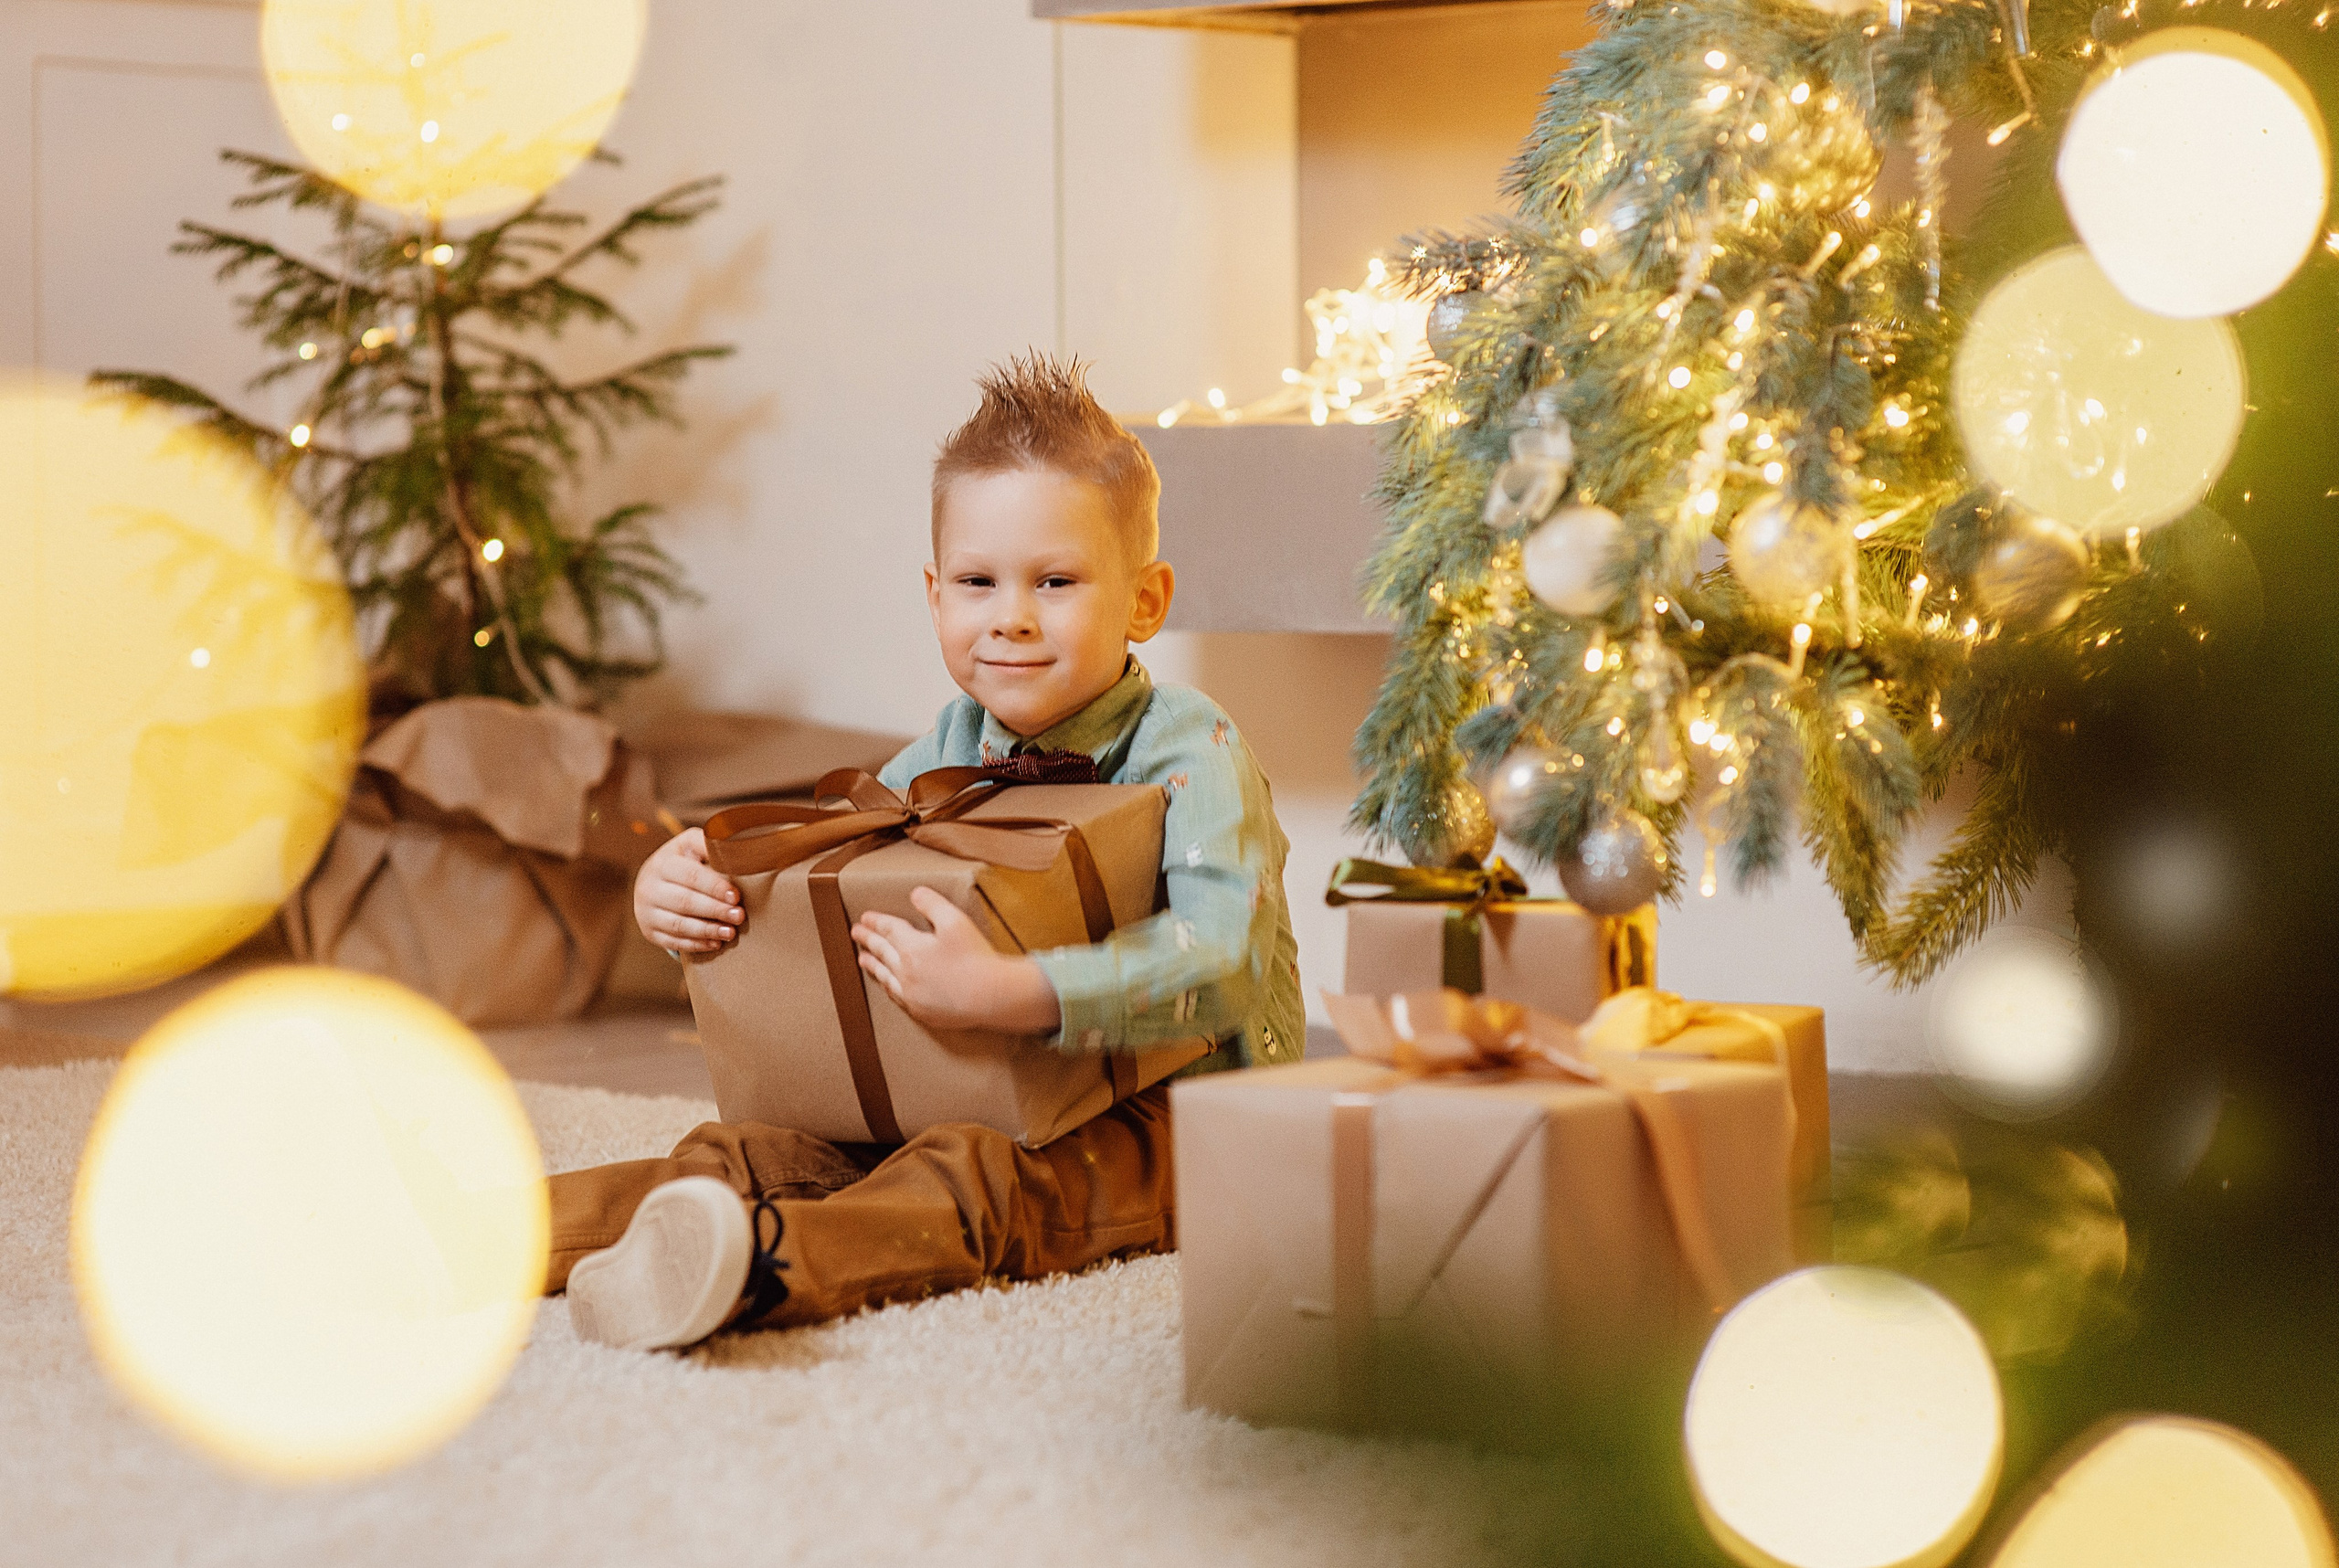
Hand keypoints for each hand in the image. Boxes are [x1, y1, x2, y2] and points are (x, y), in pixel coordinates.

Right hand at [633, 828, 743, 954]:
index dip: (714, 887)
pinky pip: (672, 941)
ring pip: (678, 924)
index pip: (691, 876)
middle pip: (685, 901)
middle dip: (715, 910)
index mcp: (663, 863)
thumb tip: (740, 851)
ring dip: (707, 930)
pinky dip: (696, 944)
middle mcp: (650, 887)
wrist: (652, 882)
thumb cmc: (683, 862)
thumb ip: (710, 846)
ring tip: (730, 932)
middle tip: (739, 916)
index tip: (736, 896)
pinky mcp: (650, 931)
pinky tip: (715, 943)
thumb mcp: (691, 846)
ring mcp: (646, 911)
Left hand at [853, 887, 1061, 1033]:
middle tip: (855, 934)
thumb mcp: (955, 920)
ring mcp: (912, 994)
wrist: (990, 996)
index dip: (876, 921)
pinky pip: (898, 997)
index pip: (888, 930)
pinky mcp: (923, 1011)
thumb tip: (915, 893)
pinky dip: (889, 987)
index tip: (864, 918)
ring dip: (873, 965)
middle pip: (882, 952)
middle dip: (868, 940)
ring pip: (885, 976)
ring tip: (863, 959)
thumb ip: (933, 904)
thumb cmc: (975, 957)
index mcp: (912, 948)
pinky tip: (888, 986)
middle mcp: (906, 972)